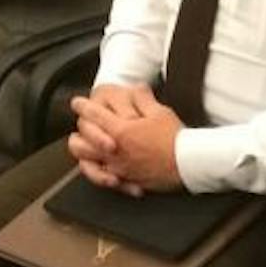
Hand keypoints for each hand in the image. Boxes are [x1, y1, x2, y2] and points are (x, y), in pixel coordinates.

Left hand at [69, 85, 183, 192]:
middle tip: (81, 122)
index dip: (83, 106)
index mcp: (121, 131)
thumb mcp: (160, 112)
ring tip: (84, 143)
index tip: (78, 103)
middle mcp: (114, 151)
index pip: (93, 115)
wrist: (187, 164)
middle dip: (79, 128)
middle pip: (82, 139)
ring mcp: (117, 167)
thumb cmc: (175, 139)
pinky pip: (101, 176)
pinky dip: (96, 170)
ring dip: (83, 150)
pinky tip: (100, 163)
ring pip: (86, 160)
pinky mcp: (125, 179)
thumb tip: (137, 87)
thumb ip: (143, 99)